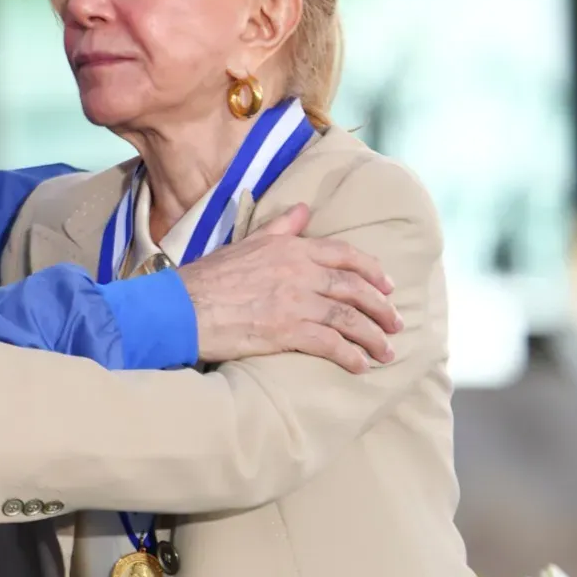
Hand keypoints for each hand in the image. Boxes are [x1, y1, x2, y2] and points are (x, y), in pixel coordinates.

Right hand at [178, 204, 400, 373]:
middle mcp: (299, 272)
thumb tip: (303, 209)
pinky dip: (350, 356)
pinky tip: (360, 366)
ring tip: (386, 352)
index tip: (388, 286)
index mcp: (291, 249)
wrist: (180, 307)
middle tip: (396, 323)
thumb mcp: (245, 244)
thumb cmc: (206, 278)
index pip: (345, 254)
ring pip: (349, 318)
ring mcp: (295, 302)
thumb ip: (279, 228)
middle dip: (381, 308)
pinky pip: (330, 344)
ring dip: (373, 337)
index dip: (372, 271)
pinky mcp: (286, 331)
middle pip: (354, 288)